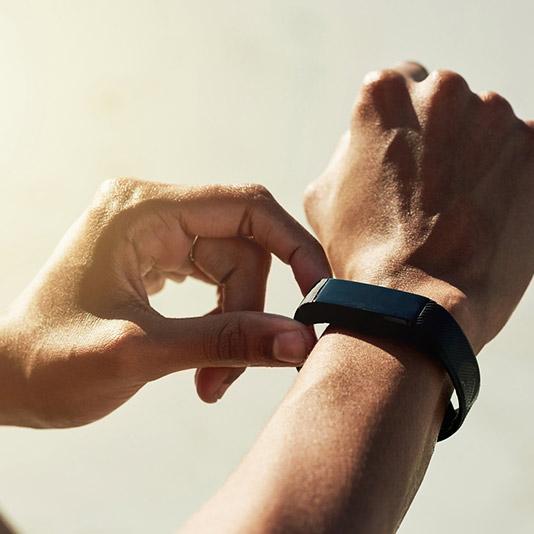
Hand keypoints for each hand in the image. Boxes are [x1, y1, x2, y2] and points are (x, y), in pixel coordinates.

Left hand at [0, 178, 329, 426]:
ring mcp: (155, 235)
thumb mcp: (141, 352)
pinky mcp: (157, 259)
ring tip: (210, 379)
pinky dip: (221, 319)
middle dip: (249, 311)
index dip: (293, 247)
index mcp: (142, 210)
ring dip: (235, 324)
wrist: (4, 380)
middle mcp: (152, 212)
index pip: (246, 208)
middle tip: (231, 372)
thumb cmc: (51, 363)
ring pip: (232, 270)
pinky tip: (202, 356)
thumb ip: (225, 341)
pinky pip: (213, 281)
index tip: (317, 294)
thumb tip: (299, 341)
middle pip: (242, 249)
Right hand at [304, 62, 533, 350]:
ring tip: (460, 209)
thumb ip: (348, 150)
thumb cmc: (361, 251)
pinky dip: (511, 176)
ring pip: (488, 126)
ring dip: (478, 155)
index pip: (402, 84)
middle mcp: (443, 90)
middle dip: (441, 135)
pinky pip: (525, 153)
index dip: (403, 124)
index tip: (408, 154)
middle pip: (447, 102)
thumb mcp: (324, 194)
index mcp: (385, 92)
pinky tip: (490, 213)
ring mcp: (496, 117)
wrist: (414, 302)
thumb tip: (366, 142)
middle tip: (432, 187)